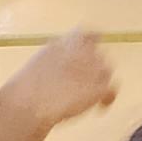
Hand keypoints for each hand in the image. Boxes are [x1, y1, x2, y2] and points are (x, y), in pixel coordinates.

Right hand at [0, 31, 116, 127]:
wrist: (31, 100)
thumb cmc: (29, 84)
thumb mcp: (42, 59)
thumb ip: (59, 54)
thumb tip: (64, 59)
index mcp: (69, 41)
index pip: (90, 35)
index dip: (91, 45)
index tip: (88, 54)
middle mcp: (85, 50)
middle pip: (100, 56)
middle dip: (93, 68)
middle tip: (82, 83)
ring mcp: (95, 67)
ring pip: (107, 71)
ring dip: (99, 81)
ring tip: (87, 95)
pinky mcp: (100, 86)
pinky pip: (112, 90)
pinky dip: (108, 98)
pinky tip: (101, 106)